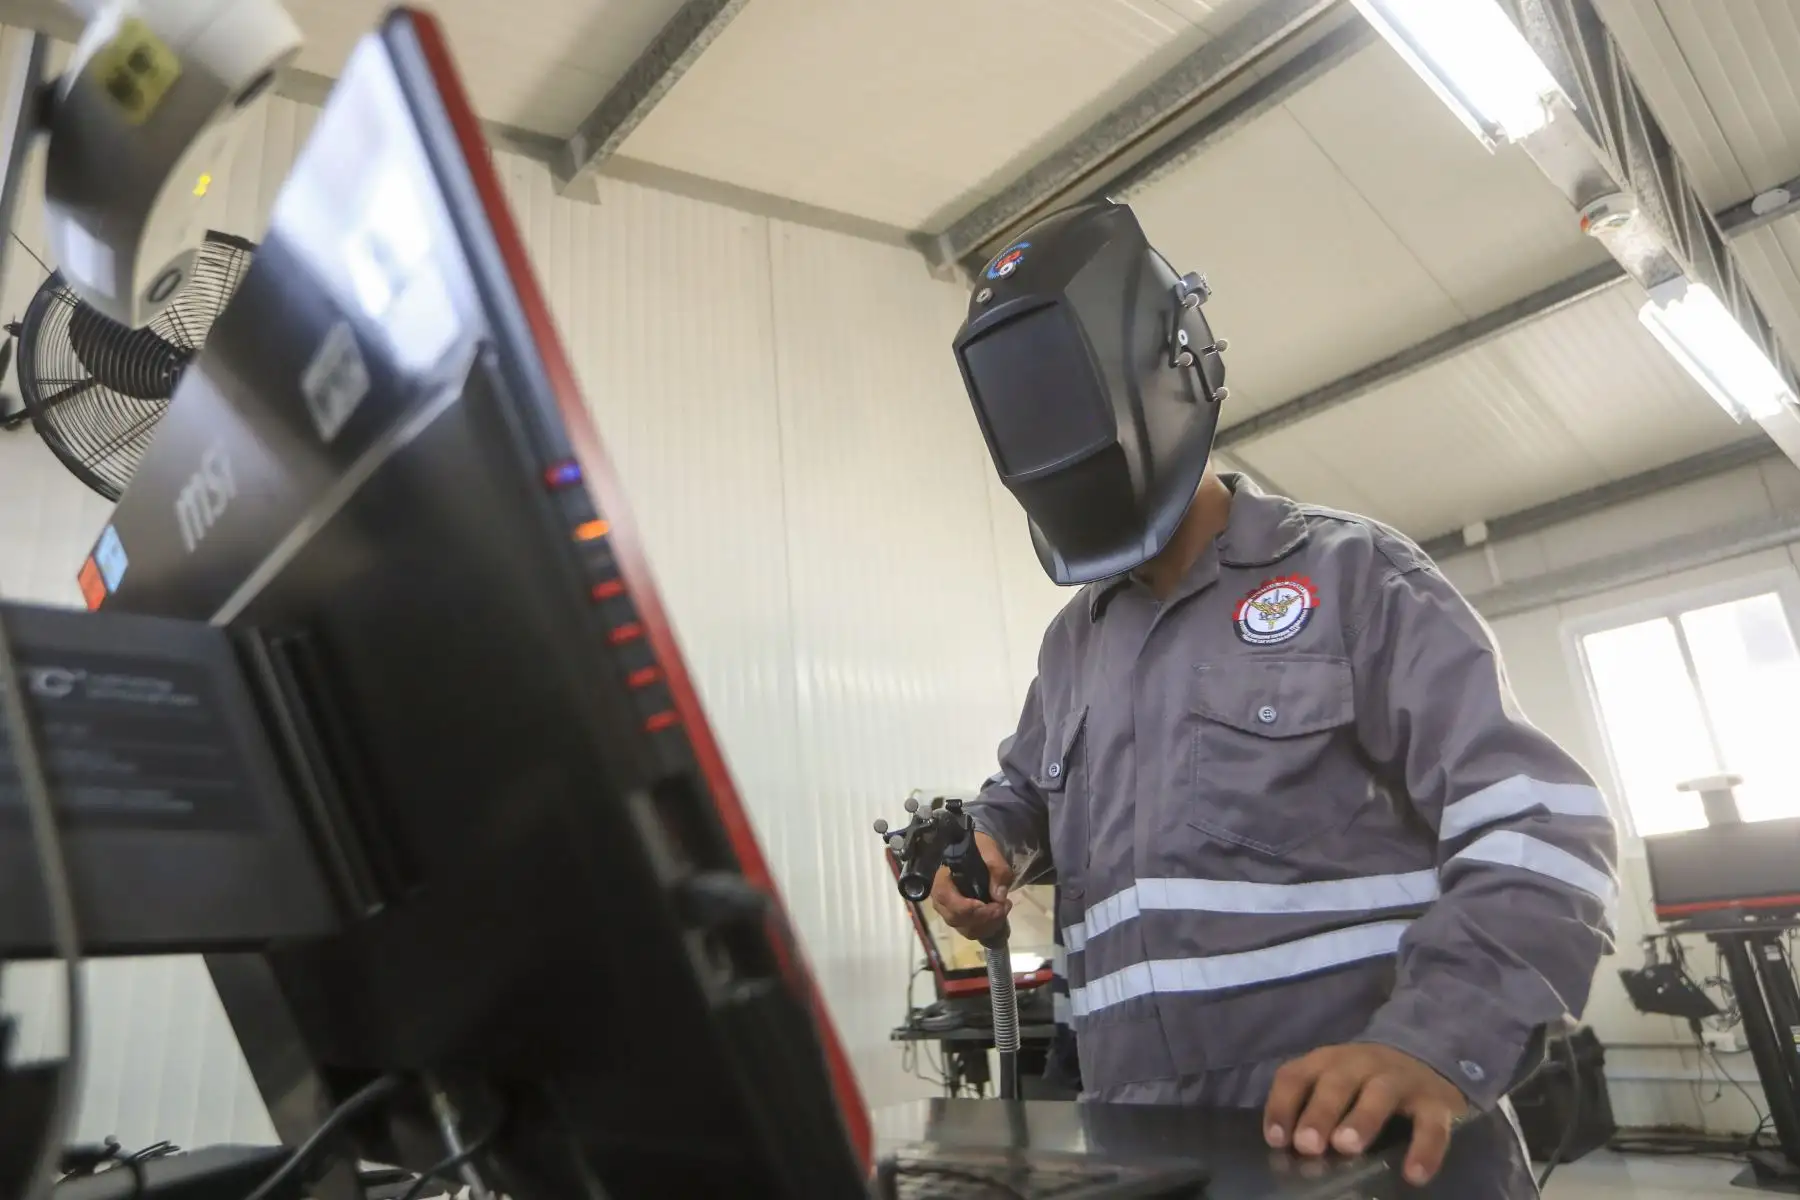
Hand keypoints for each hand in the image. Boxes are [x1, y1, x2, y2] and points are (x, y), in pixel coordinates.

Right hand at [928, 832, 1013, 940]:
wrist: (980, 853)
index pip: (944, 897)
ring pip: (965, 929)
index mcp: (942, 877)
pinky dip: (989, 928)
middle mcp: (940, 897)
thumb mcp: (991, 853)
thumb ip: (997, 870)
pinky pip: (972, 931)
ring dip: (989, 925)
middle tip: (1004, 906)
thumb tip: (999, 896)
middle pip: (955, 918)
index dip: (966, 907)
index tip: (990, 904)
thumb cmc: (981, 851)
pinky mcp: (960, 919)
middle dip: (984, 918)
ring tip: (1004, 908)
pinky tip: (1000, 914)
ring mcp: (949, 911)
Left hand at [1263, 1043, 1468, 1186]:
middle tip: (1307, 1145)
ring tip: (1347, 1146)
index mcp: (1328, 1061)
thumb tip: (1291, 1152)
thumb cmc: (1364, 1084)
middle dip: (1320, 1112)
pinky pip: (1432, 1125)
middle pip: (1337, 1082)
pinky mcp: (1437, 1101)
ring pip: (1380, 1093)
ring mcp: (1401, 1079)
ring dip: (1362, 1119)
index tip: (1276, 1140)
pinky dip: (1425, 1149)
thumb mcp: (1334, 1085)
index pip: (1296, 1076)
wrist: (1427, 1060)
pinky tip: (1413, 1174)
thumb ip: (1312, 1109)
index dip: (1282, 1105)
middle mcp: (1362, 1063)